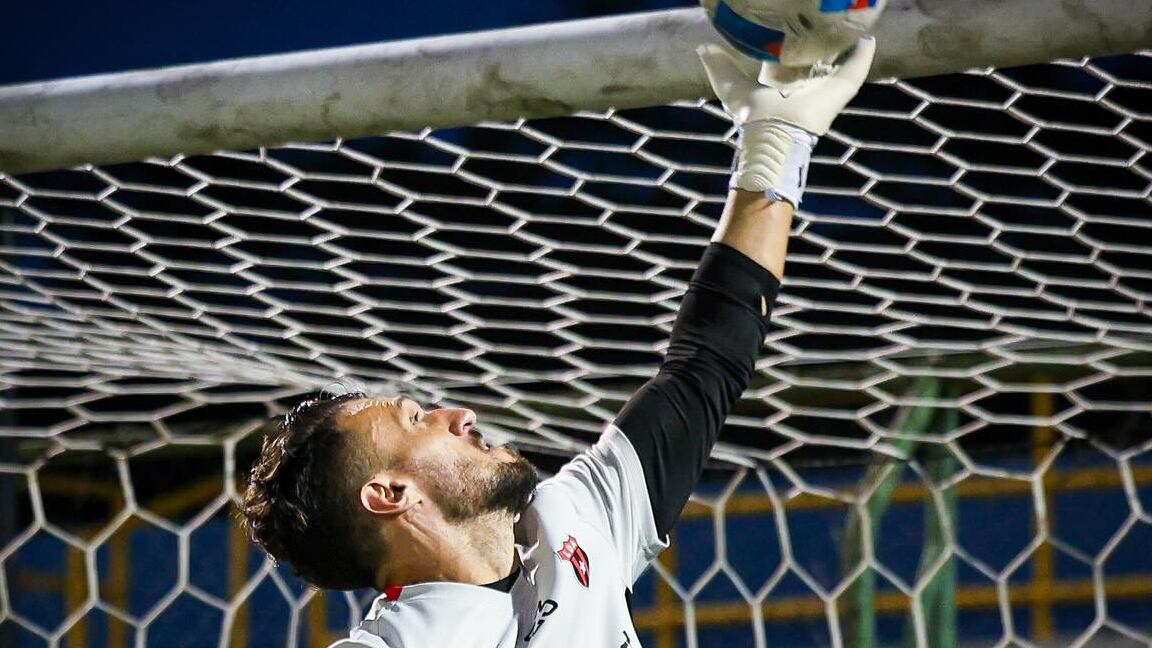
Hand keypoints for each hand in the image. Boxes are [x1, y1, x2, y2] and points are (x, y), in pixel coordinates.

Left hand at [694, 38, 874, 200]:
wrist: (774, 135)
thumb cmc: (753, 117)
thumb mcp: (732, 88)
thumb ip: (720, 68)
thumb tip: (704, 46)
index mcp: (781, 82)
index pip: (787, 56)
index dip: (789, 40)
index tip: (793, 23)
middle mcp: (803, 84)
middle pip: (814, 56)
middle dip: (818, 40)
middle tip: (823, 19)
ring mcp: (824, 87)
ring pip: (837, 60)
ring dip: (842, 44)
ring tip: (847, 23)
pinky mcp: (840, 91)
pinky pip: (855, 69)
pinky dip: (862, 55)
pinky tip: (867, 37)